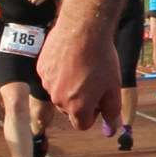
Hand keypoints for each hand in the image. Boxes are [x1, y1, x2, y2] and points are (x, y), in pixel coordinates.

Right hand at [37, 7, 122, 132]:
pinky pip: (50, 77)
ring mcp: (47, 83)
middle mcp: (58, 99)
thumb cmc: (102, 58)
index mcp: (77, 108)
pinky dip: (59, 73)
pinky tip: (70, 58)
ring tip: (82, 67)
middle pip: (69, 109)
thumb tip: (112, 127)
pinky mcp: (41, 68)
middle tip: (92, 81)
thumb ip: (112, 111)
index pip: (82, 124)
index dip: (93, 114)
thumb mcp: (113, 87)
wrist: (84, 28)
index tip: (98, 100)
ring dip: (69, 86)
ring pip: (59, 93)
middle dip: (80, 101)